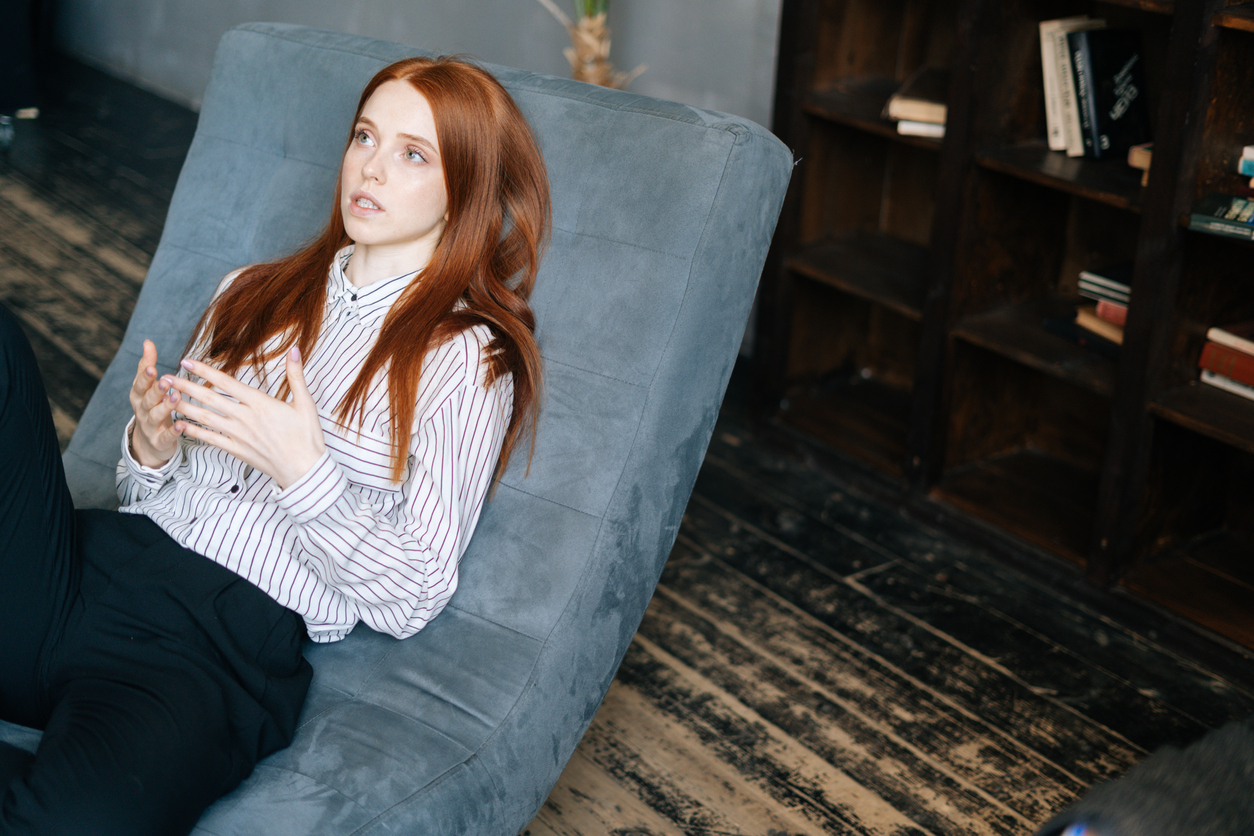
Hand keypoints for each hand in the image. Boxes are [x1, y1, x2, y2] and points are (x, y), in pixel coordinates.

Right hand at [128, 339, 180, 467]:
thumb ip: (147, 365)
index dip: (145, 376)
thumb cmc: (152, 407)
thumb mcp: (147, 387)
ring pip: (156, 416)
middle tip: (165, 381)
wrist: (150, 442)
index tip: (152, 366)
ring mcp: (149, 427)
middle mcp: (142, 410)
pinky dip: (173, 432)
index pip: (140, 384)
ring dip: (166, 407)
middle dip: (155, 390)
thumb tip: (148, 341)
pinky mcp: (159, 441)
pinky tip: (182, 425)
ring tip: (176, 397)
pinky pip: (166, 436)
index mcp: (139, 396)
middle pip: (147, 400)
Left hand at [165, 347, 326, 488]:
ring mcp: (239, 435)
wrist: (304, 470)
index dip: (204, 370)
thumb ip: (296, 376)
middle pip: (208, 398)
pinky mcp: (237, 450)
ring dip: (183, 406)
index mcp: (260, 403)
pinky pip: (210, 439)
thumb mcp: (306, 404)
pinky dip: (193, 432)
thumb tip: (296, 350)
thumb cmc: (307, 437)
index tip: (187, 360)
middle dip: (184, 386)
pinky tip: (179, 425)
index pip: (226, 382)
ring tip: (166, 397)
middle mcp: (245, 418)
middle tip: (164, 378)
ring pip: (205, 417)